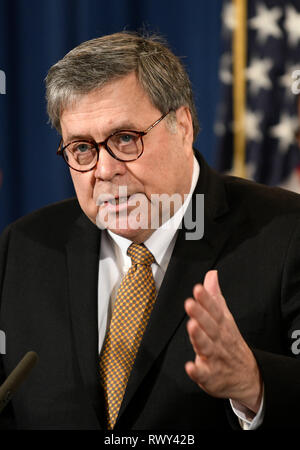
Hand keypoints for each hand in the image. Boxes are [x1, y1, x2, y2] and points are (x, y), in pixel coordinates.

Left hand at [184, 270, 262, 412]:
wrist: (247, 376)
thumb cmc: (230, 343)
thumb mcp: (225, 318)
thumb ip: (215, 297)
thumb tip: (211, 275)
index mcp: (222, 325)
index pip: (215, 310)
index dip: (206, 299)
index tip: (198, 289)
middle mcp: (219, 340)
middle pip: (210, 326)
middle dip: (200, 315)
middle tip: (190, 303)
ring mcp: (215, 358)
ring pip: (207, 347)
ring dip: (199, 337)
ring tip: (192, 326)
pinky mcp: (210, 376)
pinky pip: (204, 374)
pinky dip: (197, 371)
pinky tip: (190, 366)